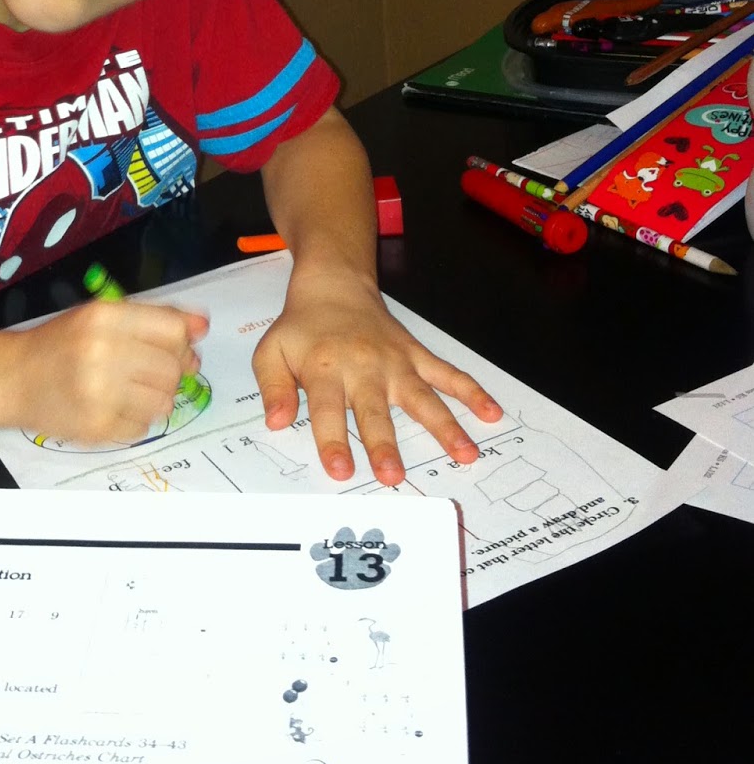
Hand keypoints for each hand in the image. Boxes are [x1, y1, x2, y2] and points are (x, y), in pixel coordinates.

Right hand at [5, 298, 205, 445]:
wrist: (14, 378)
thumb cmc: (62, 344)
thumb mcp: (101, 316)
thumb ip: (153, 317)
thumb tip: (203, 326)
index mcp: (104, 317)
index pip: (173, 329)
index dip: (183, 341)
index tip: (178, 347)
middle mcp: (101, 352)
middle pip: (173, 367)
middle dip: (172, 371)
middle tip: (154, 372)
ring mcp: (98, 393)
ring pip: (164, 401)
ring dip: (158, 397)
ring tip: (133, 390)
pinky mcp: (95, 427)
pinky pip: (143, 427)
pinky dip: (137, 420)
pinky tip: (116, 407)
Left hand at [251, 265, 501, 485]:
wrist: (334, 287)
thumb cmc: (301, 329)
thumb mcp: (272, 352)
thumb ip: (272, 388)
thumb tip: (277, 423)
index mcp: (325, 369)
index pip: (328, 411)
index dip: (333, 441)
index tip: (341, 471)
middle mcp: (364, 367)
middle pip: (375, 411)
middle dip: (384, 444)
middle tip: (393, 476)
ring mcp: (396, 363)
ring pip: (422, 397)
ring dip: (445, 426)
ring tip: (466, 454)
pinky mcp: (416, 356)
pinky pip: (448, 374)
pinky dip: (472, 391)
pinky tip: (492, 413)